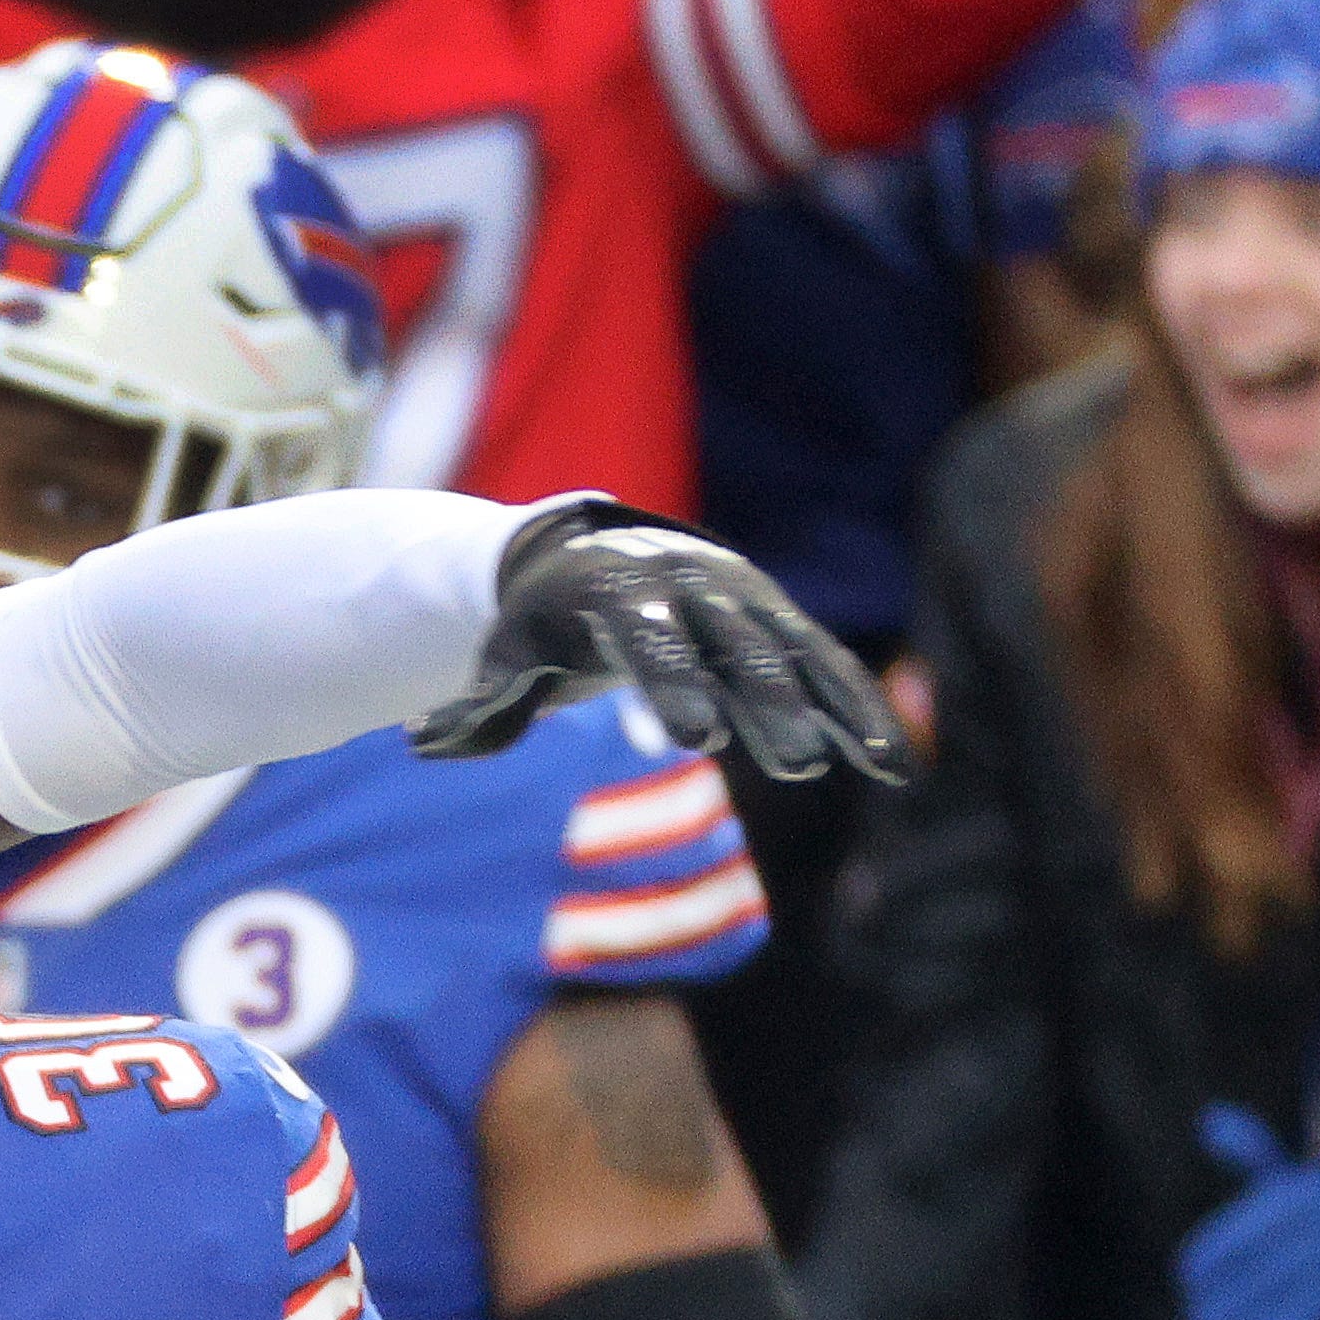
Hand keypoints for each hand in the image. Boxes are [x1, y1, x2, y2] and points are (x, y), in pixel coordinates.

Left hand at [416, 501, 911, 785]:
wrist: (601, 555)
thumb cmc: (541, 624)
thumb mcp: (507, 652)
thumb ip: (481, 702)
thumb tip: (424, 739)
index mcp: (618, 593)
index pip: (648, 640)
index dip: (675, 684)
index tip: (696, 736)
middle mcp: (692, 589)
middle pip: (736, 648)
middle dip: (768, 704)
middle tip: (792, 764)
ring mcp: (744, 602)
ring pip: (799, 655)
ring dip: (837, 708)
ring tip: (875, 764)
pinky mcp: (780, 623)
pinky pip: (828, 666)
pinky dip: (861, 708)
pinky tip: (895, 764)